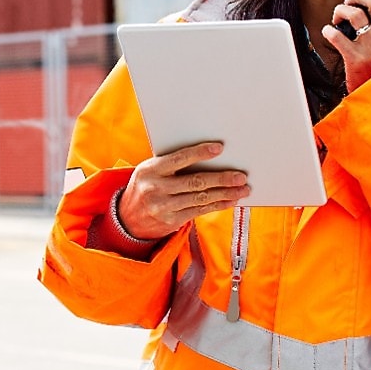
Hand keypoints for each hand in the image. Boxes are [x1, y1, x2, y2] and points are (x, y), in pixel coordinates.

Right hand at [118, 142, 250, 239]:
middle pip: (196, 182)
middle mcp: (157, 188)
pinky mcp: (172, 221)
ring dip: (226, 194)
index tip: (219, 148)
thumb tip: (206, 157)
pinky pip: (200, 211)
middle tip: (241, 176)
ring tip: (243, 189)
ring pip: (201, 198)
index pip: (180, 159)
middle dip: (222, 178)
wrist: (128, 218)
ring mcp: (164, 206)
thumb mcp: (150, 170)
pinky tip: (230, 201)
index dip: (200, 153)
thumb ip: (172, 165)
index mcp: (151, 169)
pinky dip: (218, 205)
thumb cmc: (146, 186)